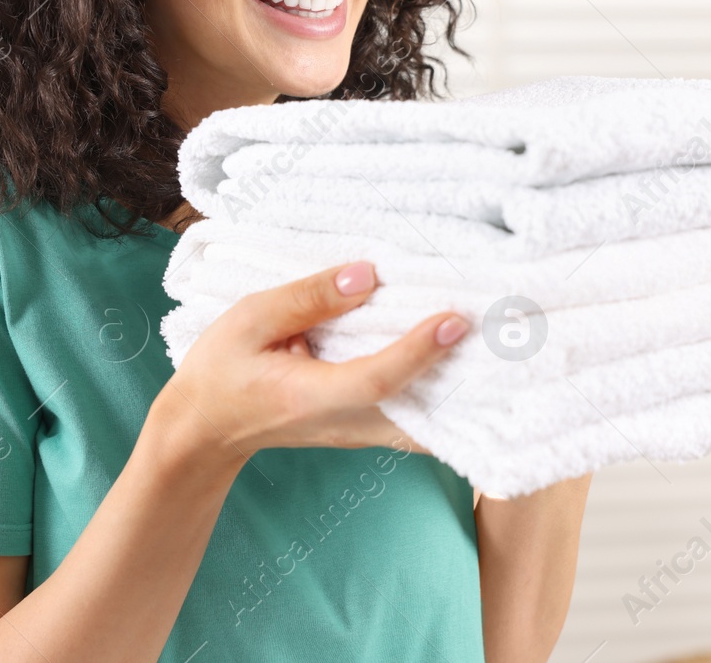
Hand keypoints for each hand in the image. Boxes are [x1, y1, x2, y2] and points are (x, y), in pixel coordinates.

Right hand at [158, 261, 466, 459]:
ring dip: (462, 389)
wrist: (206, 430)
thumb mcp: (248, 319)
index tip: (453, 320)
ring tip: (496, 343)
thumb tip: (367, 275)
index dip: (418, 352)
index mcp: (309, 395)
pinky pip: (417, 420)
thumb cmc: (221, 371)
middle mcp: (344, 424)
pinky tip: (465, 363)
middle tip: (504, 332)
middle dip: (464, 376)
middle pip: (420, 410)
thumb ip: (307, 298)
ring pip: (427, 423)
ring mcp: (359, 434)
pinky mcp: (366, 431)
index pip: (377, 379)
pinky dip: (446, 396)